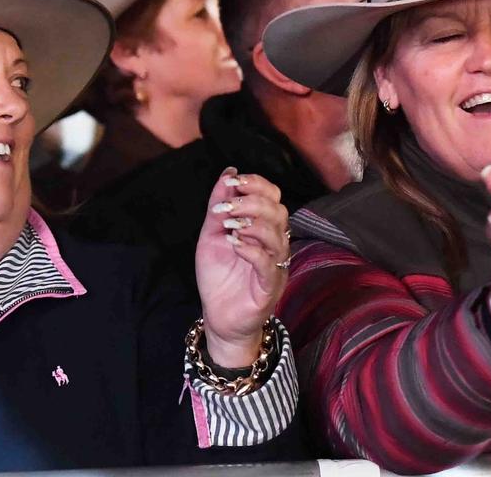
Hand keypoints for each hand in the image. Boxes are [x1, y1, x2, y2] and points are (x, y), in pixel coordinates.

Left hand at [196, 168, 289, 366]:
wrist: (219, 317)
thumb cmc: (219, 277)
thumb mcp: (212, 235)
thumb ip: (220, 206)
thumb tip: (227, 174)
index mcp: (264, 229)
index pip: (273, 196)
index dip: (256, 184)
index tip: (232, 182)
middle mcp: (275, 245)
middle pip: (278, 211)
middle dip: (252, 202)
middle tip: (227, 208)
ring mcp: (275, 266)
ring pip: (277, 235)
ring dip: (251, 223)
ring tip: (229, 227)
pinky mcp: (269, 287)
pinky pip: (268, 263)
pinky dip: (250, 249)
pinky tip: (234, 244)